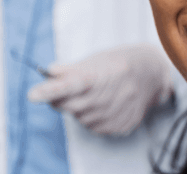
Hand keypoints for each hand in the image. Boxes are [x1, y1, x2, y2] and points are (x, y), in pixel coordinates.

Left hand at [27, 44, 172, 135]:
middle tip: (63, 89)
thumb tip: (49, 72)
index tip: (32, 94)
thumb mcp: (96, 59)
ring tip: (92, 94)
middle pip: (70, 105)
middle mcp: (110, 97)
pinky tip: (101, 104)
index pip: (71, 84)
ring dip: (77, 108)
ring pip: (80, 118)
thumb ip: (71, 68)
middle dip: (60, 98)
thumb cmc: (119, 63)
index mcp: (103, 75)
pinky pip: (93, 126)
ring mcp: (116, 114)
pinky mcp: (120, 126)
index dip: (51, 90)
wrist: (153, 74)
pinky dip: (90, 116)